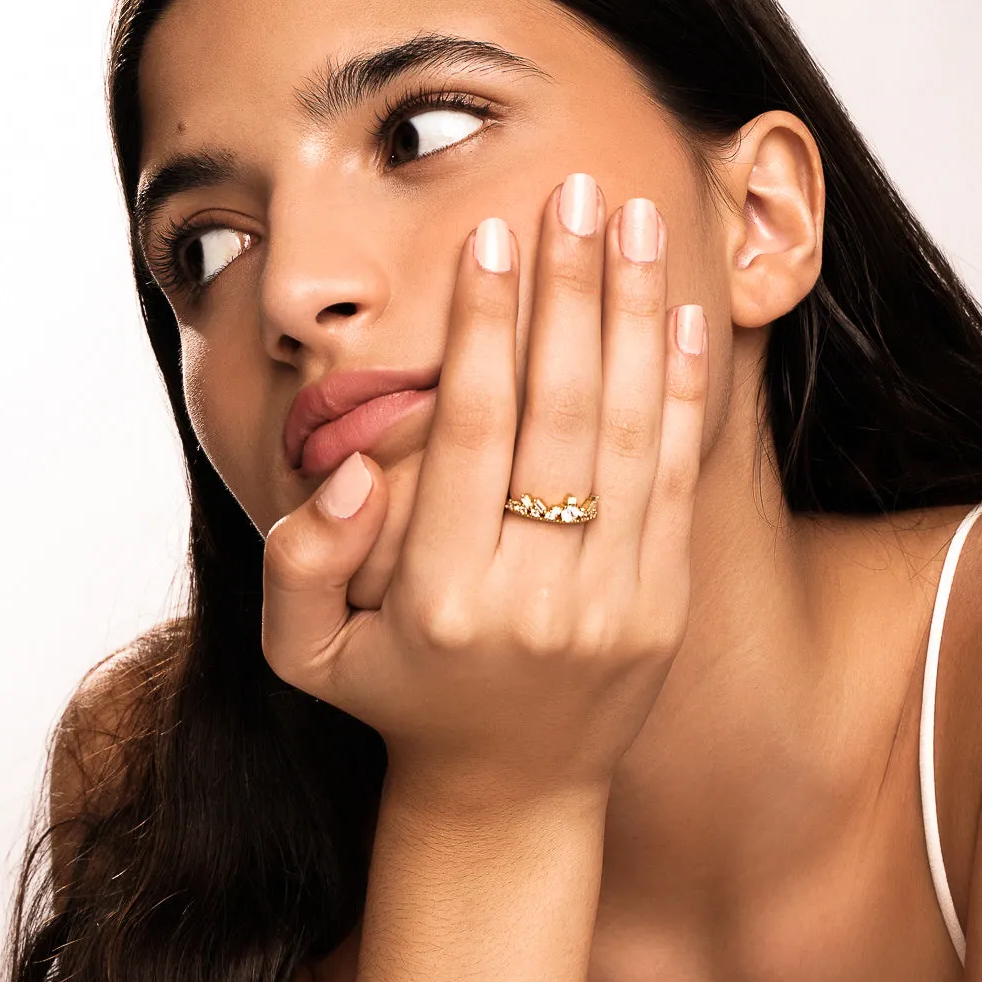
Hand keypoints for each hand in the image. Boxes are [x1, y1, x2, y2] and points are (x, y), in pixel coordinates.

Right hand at [261, 174, 708, 808]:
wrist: (507, 791)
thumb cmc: (402, 700)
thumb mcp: (306, 656)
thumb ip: (299, 563)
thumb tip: (352, 469)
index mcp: (444, 597)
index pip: (470, 432)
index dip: (483, 327)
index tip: (492, 236)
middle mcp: (537, 597)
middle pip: (560, 414)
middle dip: (569, 291)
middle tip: (575, 190)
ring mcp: (613, 605)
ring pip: (632, 435)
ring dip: (634, 318)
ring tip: (632, 221)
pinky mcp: (663, 607)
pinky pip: (679, 483)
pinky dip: (682, 395)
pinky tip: (678, 316)